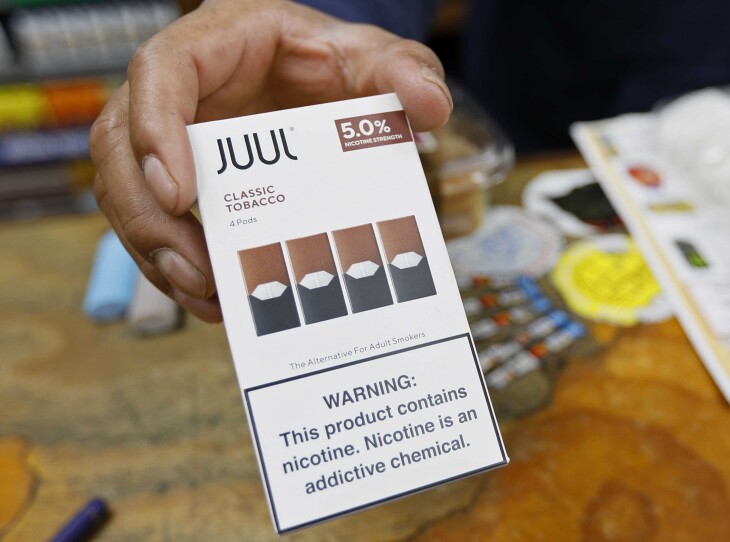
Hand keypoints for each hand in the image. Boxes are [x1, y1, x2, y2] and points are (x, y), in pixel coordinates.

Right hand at [90, 0, 451, 321]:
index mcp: (219, 43)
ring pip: (127, 190)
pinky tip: (215, 300)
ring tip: (207, 297)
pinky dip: (175, 262)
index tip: (178, 192)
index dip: (155, 129)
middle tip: (195, 270)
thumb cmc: (341, 63)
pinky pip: (156, 221)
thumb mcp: (379, 60)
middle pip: (120, 143)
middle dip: (146, 214)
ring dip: (156, 250)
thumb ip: (406, 71)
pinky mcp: (184, 178)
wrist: (330, 87)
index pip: (161, 71)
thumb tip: (429, 106)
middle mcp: (182, 90)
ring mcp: (174, 137)